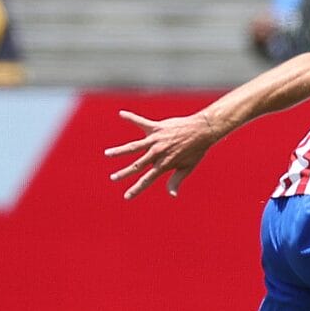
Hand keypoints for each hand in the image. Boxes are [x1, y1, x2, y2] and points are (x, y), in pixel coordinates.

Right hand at [104, 110, 219, 199]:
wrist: (202, 131)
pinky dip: (131, 117)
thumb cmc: (195, 151)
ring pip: (133, 147)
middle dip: (124, 173)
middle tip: (112, 178)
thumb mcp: (187, 168)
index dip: (136, 189)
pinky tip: (121, 113)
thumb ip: (176, 181)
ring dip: (119, 151)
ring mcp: (155, 140)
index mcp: (164, 165)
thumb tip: (172, 195)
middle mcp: (157, 153)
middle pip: (136, 165)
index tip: (126, 196)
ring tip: (107, 154)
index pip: (147, 180)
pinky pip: (140, 121)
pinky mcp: (156, 127)